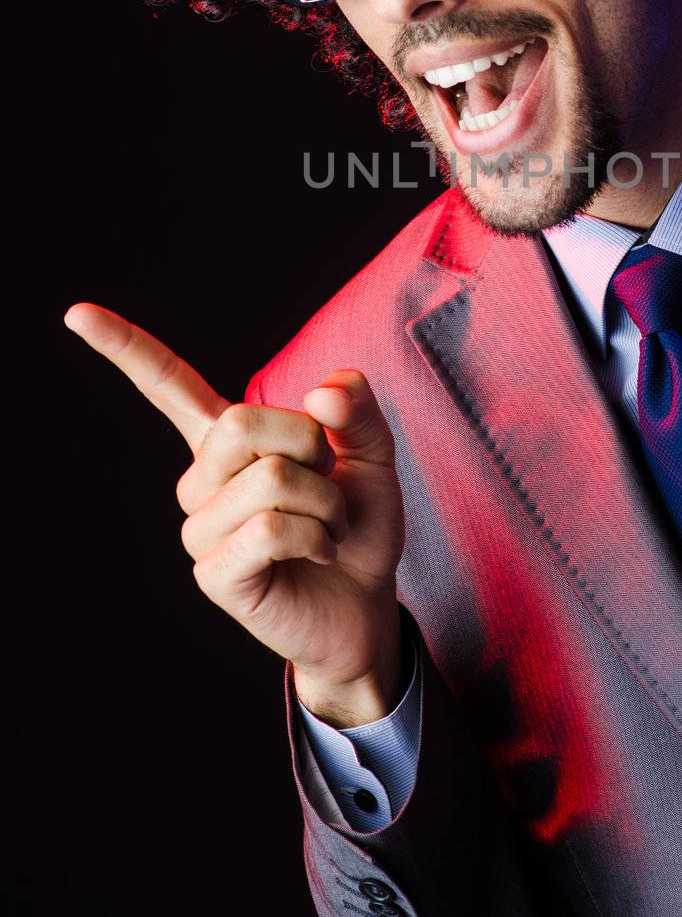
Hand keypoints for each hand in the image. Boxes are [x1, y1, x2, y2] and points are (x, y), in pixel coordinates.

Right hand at [64, 302, 406, 724]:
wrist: (366, 603)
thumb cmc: (357, 524)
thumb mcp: (371, 452)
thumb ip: (356, 409)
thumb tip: (323, 392)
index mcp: (227, 440)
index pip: (167, 383)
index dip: (124, 346)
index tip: (75, 313)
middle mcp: (202, 479)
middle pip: (240, 422)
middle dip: (310, 446)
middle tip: (329, 481)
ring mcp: (201, 528)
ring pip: (268, 480)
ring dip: (325, 502)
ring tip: (327, 527)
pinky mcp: (213, 574)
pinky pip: (270, 530)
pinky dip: (316, 536)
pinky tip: (319, 553)